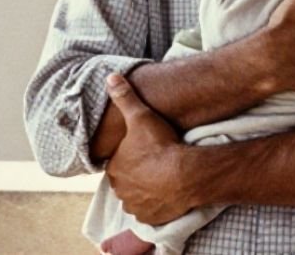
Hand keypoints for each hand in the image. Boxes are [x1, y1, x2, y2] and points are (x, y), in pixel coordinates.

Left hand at [103, 73, 196, 224]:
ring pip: (136, 197)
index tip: (144, 150)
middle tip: (154, 162)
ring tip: (161, 177)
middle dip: (136, 173)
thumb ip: (124, 97)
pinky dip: (155, 205)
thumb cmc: (160, 145)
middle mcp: (119, 189)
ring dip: (145, 190)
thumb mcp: (141, 116)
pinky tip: (166, 193)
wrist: (184, 174)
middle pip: (126, 180)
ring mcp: (135, 206)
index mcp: (114, 167)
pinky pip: (149, 212)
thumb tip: (110, 77)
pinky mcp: (150, 218)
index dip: (131, 155)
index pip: (118, 162)